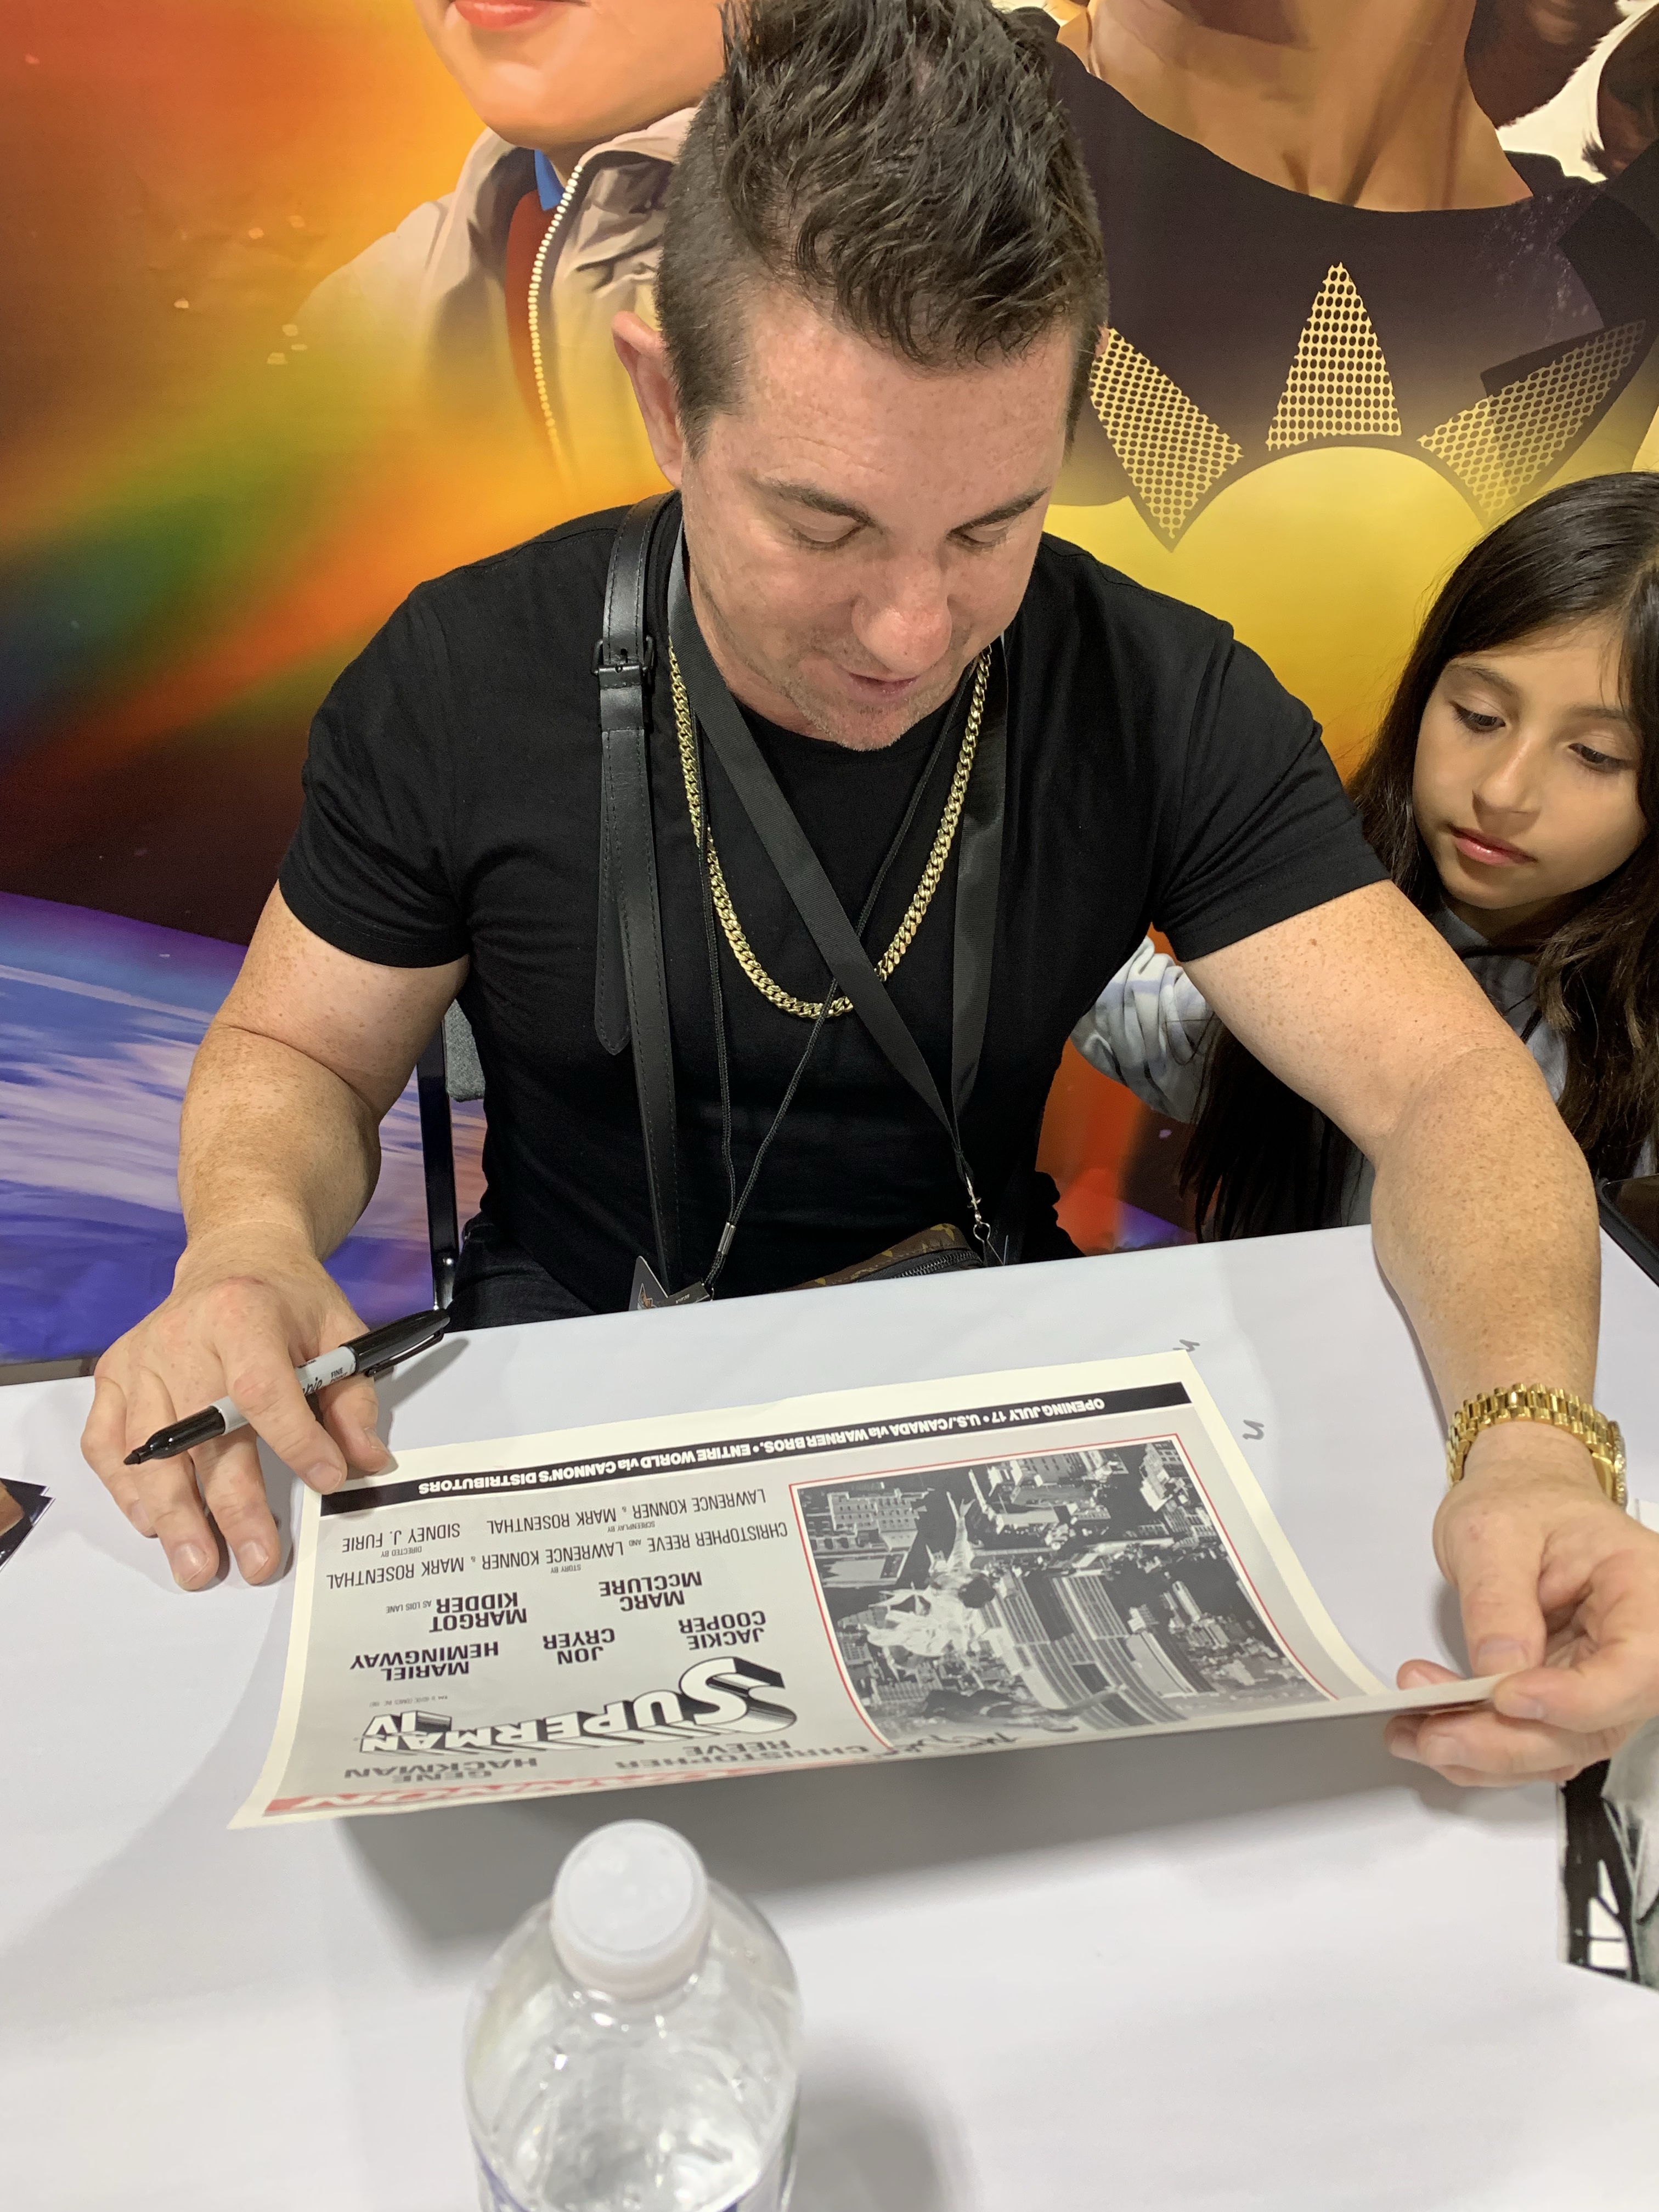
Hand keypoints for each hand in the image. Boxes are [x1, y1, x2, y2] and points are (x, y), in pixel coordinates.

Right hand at [81, 1223, 392, 1591]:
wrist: (235, 1257)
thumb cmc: (287, 1300)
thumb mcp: (338, 1331)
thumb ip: (353, 1399)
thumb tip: (366, 1461)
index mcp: (243, 1315)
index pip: (263, 1389)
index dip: (296, 1441)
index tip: (327, 1481)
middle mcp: (181, 1336)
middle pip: (202, 1432)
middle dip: (231, 1505)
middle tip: (255, 1560)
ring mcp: (140, 1358)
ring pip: (150, 1450)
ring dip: (174, 1515)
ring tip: (198, 1565)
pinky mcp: (113, 1375)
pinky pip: (106, 1443)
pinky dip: (126, 1489)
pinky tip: (153, 1523)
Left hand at [1387, 1423, 1658, 1785]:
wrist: (1522, 1498)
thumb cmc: (1522, 1501)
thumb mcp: (1491, 1530)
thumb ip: (1497, 1598)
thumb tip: (1499, 1668)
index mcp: (1643, 1587)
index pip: (1635, 1666)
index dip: (1575, 1699)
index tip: (1507, 1697)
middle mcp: (1638, 1645)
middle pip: (1596, 1724)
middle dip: (1510, 1742)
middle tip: (1436, 1732)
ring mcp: (1603, 1679)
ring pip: (1562, 1746)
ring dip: (1486, 1755)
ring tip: (1418, 1733)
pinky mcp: (1567, 1699)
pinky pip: (1534, 1740)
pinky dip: (1480, 1748)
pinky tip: (1429, 1733)